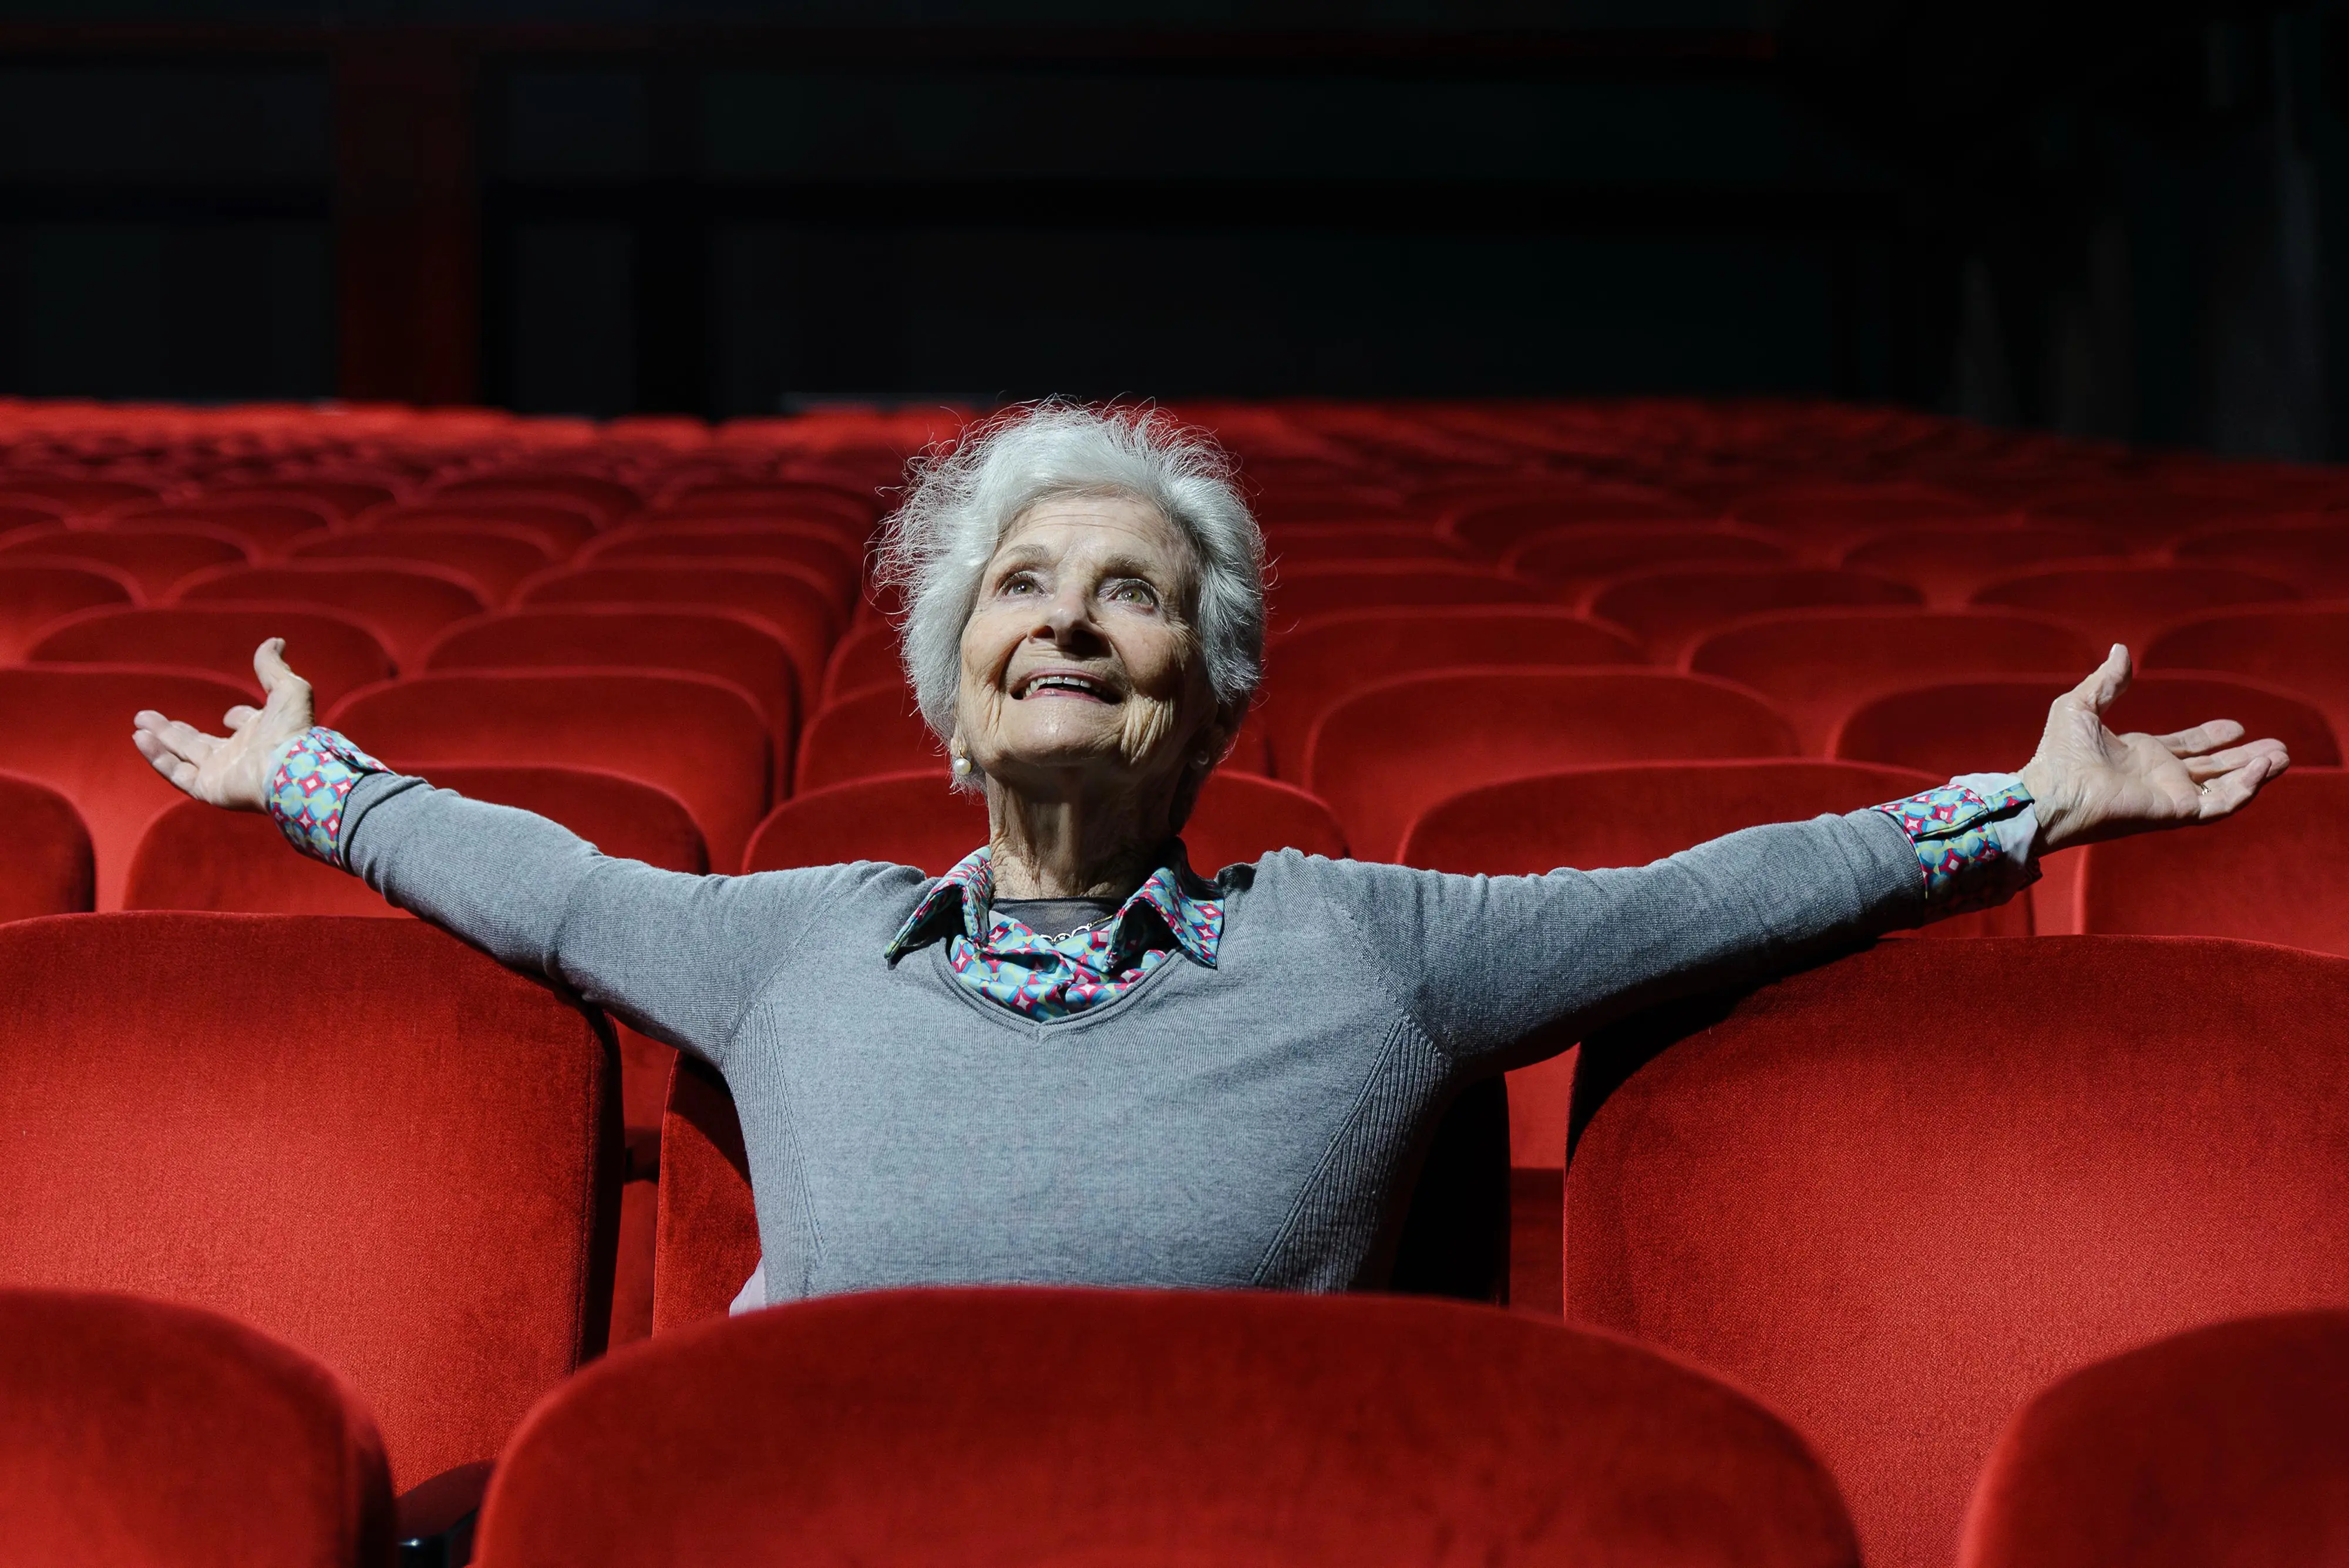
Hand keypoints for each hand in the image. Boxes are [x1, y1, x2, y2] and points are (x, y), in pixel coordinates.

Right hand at [131, 638, 315, 811]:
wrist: (290, 771)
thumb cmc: (292, 732)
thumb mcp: (288, 690)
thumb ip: (274, 667)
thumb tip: (275, 640)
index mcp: (260, 733)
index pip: (243, 725)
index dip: (239, 717)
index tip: (233, 716)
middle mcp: (240, 754)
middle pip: (199, 742)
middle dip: (174, 730)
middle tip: (147, 716)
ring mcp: (221, 773)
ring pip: (182, 756)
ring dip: (160, 740)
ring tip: (138, 725)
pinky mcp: (208, 789)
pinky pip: (176, 774)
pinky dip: (157, 757)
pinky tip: (139, 738)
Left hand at [2019, 644, 2289, 852]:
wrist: (2052, 790)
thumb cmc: (2057, 753)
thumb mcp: (2080, 705)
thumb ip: (2106, 681)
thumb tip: (2119, 649)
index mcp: (2140, 754)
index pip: (2186, 747)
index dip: (2211, 737)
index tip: (2236, 726)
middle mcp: (2159, 776)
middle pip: (2213, 768)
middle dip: (2244, 758)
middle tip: (2277, 747)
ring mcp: (2170, 795)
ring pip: (2223, 787)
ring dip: (2254, 773)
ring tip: (2283, 757)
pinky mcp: (2176, 811)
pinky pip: (2220, 804)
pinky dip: (2244, 789)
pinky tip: (2262, 769)